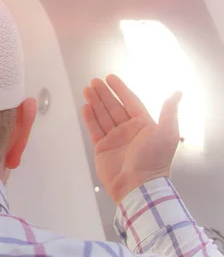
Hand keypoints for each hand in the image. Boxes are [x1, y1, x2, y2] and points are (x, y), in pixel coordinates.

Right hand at [82, 74, 181, 202]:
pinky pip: (95, 129)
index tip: (110, 77)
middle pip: (114, 107)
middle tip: (94, 81)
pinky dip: (90, 118)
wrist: (137, 186)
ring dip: (95, 102)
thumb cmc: (153, 160)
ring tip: (87, 89)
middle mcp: (128, 131)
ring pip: (103, 115)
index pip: (130, 102)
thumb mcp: (167, 133)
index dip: (120, 89)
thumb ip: (169, 111)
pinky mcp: (102, 148)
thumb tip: (177, 93)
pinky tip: (85, 107)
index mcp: (144, 126)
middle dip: (104, 93)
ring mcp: (115, 139)